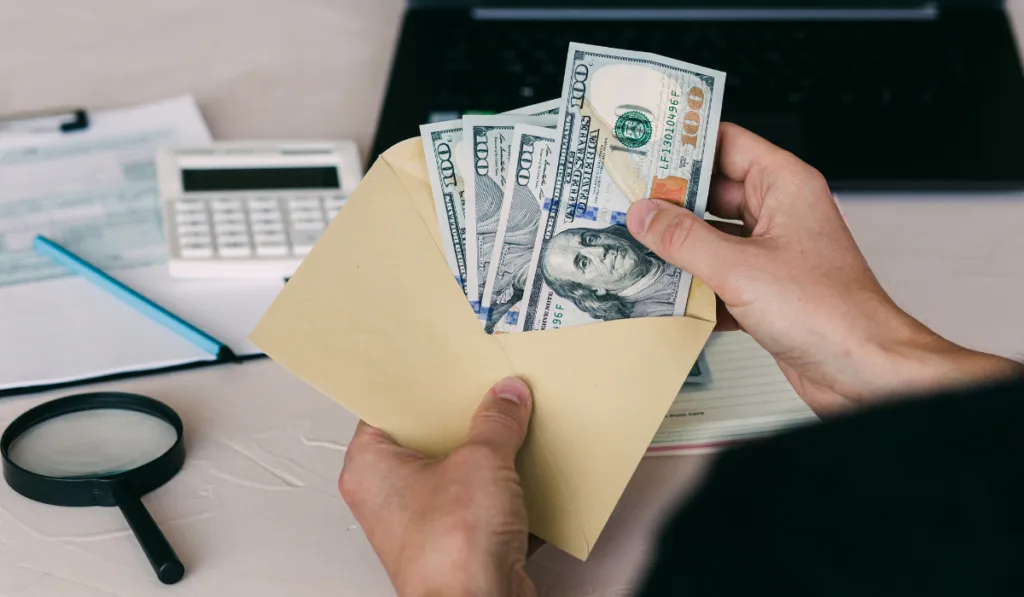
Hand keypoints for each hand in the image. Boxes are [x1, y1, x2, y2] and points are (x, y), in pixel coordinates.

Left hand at [339, 377, 536, 596]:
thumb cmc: (450, 553)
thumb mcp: (481, 461)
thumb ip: (495, 421)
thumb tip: (505, 397)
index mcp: (369, 467)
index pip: (388, 408)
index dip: (421, 386)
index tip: (447, 367)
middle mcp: (386, 495)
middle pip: (425, 438)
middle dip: (460, 418)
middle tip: (484, 392)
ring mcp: (419, 521)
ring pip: (452, 470)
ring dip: (482, 454)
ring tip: (508, 426)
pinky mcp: (452, 541)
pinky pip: (473, 500)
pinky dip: (496, 487)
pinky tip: (521, 469)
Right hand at [626, 123, 1020, 413]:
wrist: (864, 371)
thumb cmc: (831, 313)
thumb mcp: (739, 268)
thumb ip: (684, 238)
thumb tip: (645, 214)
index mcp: (785, 186)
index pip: (726, 143)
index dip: (684, 143)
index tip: (644, 148)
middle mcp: (780, 214)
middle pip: (712, 193)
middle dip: (670, 201)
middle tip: (626, 203)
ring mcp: (773, 253)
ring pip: (713, 237)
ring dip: (678, 247)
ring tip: (635, 246)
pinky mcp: (766, 291)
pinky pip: (719, 276)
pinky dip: (694, 285)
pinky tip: (664, 293)